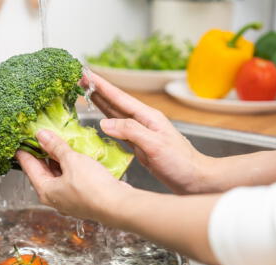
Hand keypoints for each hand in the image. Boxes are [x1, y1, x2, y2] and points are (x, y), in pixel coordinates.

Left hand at [16, 129, 131, 224]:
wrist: (117, 205)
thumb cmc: (92, 187)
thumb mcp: (71, 160)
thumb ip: (56, 147)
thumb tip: (41, 136)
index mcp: (45, 190)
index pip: (29, 167)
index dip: (25, 153)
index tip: (20, 142)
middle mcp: (54, 197)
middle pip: (42, 172)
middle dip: (41, 155)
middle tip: (39, 139)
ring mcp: (68, 199)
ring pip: (57, 175)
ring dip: (57, 160)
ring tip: (57, 144)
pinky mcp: (81, 198)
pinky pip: (69, 179)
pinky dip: (69, 167)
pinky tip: (74, 156)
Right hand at [81, 73, 212, 193]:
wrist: (195, 179)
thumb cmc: (181, 163)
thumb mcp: (155, 145)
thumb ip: (131, 131)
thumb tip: (105, 122)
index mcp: (147, 117)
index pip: (119, 97)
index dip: (101, 86)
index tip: (86, 74)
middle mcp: (143, 121)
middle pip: (115, 102)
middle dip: (97, 90)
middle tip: (80, 79)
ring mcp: (141, 132)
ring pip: (115, 113)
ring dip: (100, 103)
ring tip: (86, 93)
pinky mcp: (139, 144)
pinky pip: (118, 129)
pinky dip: (107, 122)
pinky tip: (100, 121)